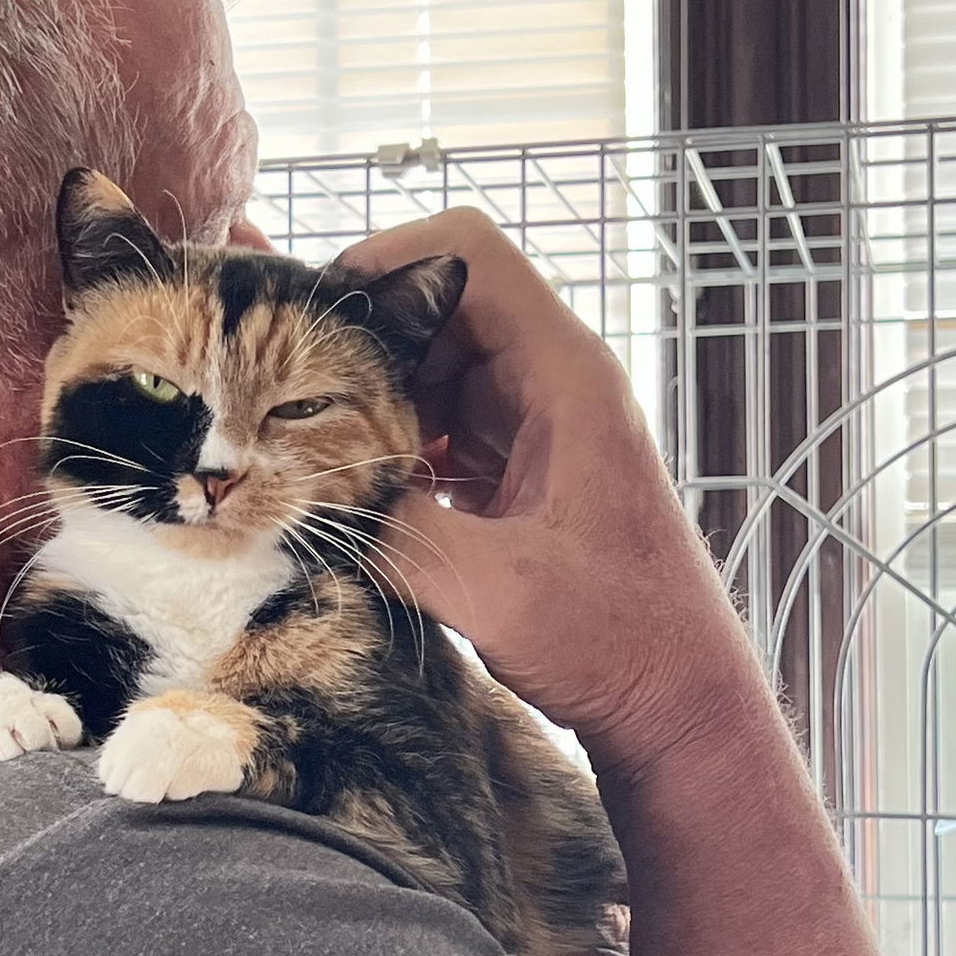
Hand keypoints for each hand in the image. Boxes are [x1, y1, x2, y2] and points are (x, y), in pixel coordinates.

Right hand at [340, 209, 759, 778]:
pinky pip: (437, 430)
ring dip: (366, 404)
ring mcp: (533, 429)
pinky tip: (347, 494)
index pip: (468, 255)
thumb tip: (296, 503)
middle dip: (357, 343)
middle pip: (434, 311)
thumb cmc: (620, 640)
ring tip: (301, 447)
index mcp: (564, 378)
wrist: (674, 700)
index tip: (313, 315)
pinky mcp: (516, 474)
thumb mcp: (496, 590)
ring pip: (428, 374)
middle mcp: (549, 385)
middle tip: (281, 394)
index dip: (385, 259)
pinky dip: (388, 450)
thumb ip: (395, 535)